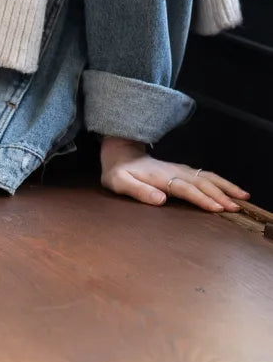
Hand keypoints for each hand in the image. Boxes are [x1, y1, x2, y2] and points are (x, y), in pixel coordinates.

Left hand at [99, 136, 250, 210]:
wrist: (119, 153)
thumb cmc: (118, 172)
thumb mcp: (119, 183)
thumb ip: (138, 191)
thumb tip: (160, 200)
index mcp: (160, 177)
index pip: (184, 188)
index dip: (201, 198)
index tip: (217, 208)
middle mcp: (173, 171)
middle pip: (200, 183)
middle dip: (219, 195)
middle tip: (236, 207)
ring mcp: (179, 169)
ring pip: (206, 177)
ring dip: (224, 186)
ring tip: (242, 197)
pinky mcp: (182, 171)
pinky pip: (204, 175)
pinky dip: (220, 182)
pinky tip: (231, 189)